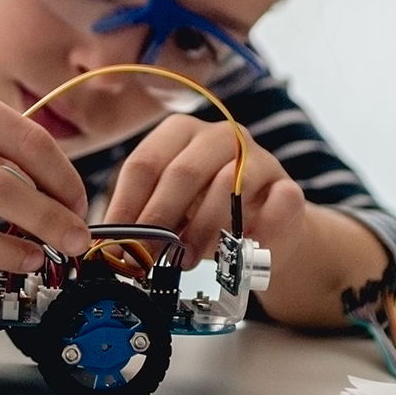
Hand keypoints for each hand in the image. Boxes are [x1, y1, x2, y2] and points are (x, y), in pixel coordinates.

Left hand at [103, 114, 305, 265]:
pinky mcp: (289, 187)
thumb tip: (107, 245)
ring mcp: (258, 158)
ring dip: (201, 230)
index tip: (113, 243)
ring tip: (184, 261)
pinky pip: (274, 207)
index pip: (144, 163)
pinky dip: (254, 235)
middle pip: (182, 172)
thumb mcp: (170, 210)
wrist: (265, 228)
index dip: (125, 206)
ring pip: (226, 186)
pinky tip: (236, 257)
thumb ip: (143, 217)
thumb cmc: (205, 214)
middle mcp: (220, 136)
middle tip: (146, 256)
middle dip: (158, 219)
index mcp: (180, 133)